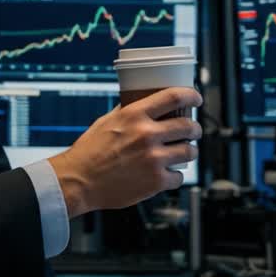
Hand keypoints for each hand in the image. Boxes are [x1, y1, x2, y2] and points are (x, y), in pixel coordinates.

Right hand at [47, 87, 202, 217]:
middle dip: (195, 128)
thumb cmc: (89, 152)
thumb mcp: (106, 122)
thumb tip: (143, 102)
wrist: (79, 181)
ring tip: (184, 152)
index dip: (191, 95)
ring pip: (189, 151)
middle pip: (188, 125)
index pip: (173, 97)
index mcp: (134, 115)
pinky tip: (167, 174)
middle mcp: (146, 135)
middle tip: (193, 131)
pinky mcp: (156, 181)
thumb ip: (127, 112)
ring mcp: (153, 159)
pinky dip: (175, 176)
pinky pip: (179, 177)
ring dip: (189, 151)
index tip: (196, 98)